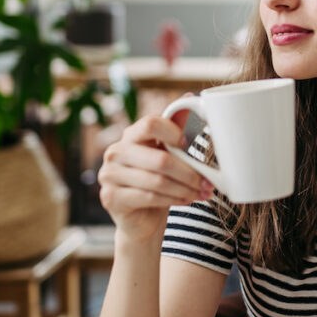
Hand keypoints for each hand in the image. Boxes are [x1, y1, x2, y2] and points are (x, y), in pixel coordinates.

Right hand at [98, 110, 214, 240]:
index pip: (150, 123)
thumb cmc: (157, 181)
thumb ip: (176, 129)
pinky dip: (173, 199)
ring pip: (157, 181)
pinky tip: (186, 200)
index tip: (189, 143)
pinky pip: (150, 197)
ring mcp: (109, 175)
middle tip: (208, 182)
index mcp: (130, 136)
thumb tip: (190, 97)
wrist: (141, 220)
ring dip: (185, 188)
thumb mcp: (167, 154)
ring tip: (201, 193)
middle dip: (189, 173)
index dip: (173, 132)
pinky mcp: (111, 198)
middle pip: (160, 158)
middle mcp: (115, 152)